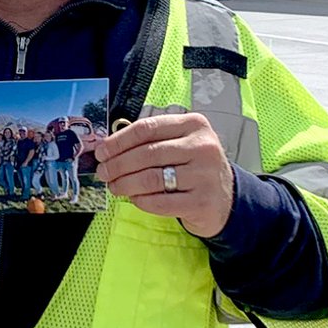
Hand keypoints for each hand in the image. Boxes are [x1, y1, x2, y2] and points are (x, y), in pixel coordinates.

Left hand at [94, 113, 233, 237]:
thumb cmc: (194, 167)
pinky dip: (140, 201)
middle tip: (103, 173)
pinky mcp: (201, 202)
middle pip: (147, 154)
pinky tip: (134, 199)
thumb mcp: (181, 143)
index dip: (119, 140)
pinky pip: (159, 202)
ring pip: (151, 179)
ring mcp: (204, 175)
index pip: (148, 128)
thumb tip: (108, 149)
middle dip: (117, 165)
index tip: (101, 151)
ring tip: (114, 187)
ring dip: (125, 184)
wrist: (225, 198)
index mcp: (194, 125)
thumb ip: (151, 141)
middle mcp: (202, 146)